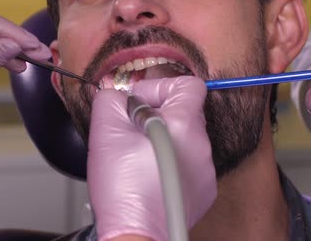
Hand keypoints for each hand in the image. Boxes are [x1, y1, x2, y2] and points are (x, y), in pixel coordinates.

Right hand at [88, 76, 216, 240]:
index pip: (188, 85)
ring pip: (184, 139)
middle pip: (184, 112)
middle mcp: (202, 146)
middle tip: (131, 129)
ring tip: (137, 156)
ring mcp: (205, 171)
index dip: (160, 86)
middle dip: (156, 114)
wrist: (136, 234)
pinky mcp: (203, 191)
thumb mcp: (104, 131)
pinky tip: (148, 176)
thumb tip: (117, 95)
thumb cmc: (123, 189)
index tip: (139, 102)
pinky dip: (169, 163)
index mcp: (184, 125)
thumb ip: (110, 100)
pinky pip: (188, 164)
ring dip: (161, 139)